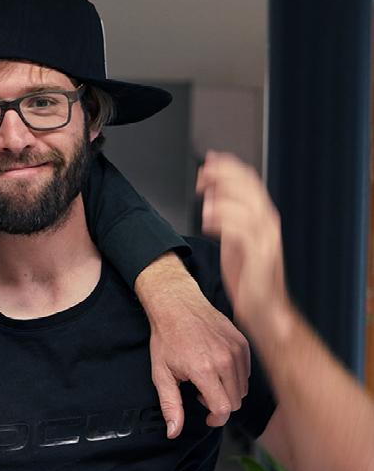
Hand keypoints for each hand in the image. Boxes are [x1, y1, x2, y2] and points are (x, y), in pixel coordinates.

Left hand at [135, 252, 249, 437]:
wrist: (177, 304)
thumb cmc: (166, 339)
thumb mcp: (161, 374)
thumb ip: (170, 405)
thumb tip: (173, 432)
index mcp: (204, 370)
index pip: (224, 409)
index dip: (216, 419)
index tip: (206, 417)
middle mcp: (225, 360)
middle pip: (236, 401)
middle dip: (219, 403)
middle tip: (199, 391)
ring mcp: (237, 350)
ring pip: (243, 388)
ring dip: (227, 390)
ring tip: (206, 377)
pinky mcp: (243, 343)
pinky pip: (246, 372)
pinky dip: (234, 376)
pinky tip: (216, 366)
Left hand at [196, 151, 291, 345]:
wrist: (265, 309)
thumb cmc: (248, 276)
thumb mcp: (234, 241)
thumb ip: (225, 217)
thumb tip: (211, 193)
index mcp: (262, 218)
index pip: (249, 181)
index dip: (229, 167)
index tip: (208, 161)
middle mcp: (267, 224)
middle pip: (249, 187)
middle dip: (224, 175)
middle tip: (202, 174)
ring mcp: (265, 240)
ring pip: (247, 205)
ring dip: (223, 197)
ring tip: (204, 197)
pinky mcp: (259, 257)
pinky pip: (241, 231)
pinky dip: (224, 221)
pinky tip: (207, 220)